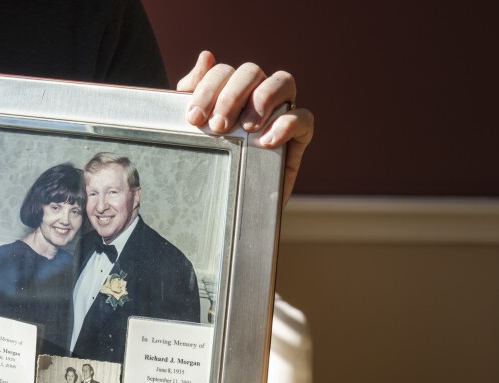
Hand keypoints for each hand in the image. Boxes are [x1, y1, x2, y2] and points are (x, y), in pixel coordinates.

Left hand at [177, 51, 313, 205]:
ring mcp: (280, 112)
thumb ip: (194, 94)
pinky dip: (288, 123)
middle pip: (252, 71)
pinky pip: (305, 118)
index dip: (208, 88)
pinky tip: (267, 141)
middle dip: (231, 95)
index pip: (225, 71)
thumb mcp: (194, 131)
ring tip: (246, 128)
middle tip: (217, 126)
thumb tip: (206, 57)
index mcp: (231, 89)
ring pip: (283, 81)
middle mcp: (257, 94)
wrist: (230, 208)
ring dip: (262, 99)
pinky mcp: (298, 137)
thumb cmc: (213, 164)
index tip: (193, 117)